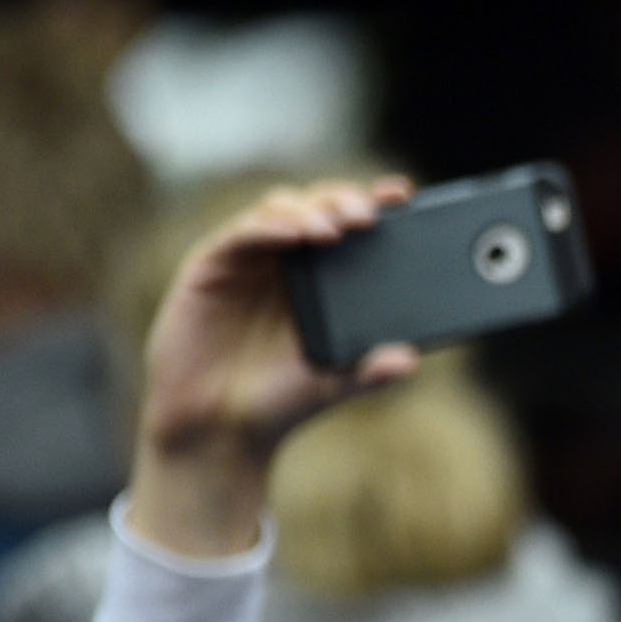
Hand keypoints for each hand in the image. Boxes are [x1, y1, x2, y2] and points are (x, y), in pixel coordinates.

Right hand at [133, 180, 421, 559]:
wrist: (216, 426)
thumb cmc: (277, 400)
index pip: (351, 226)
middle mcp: (288, 260)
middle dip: (344, 201)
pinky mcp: (211, 266)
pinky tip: (292, 234)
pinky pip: (240, 234)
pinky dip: (268, 228)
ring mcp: (249, 259)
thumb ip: (371, 371)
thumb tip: (410, 359)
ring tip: (333, 230)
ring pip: (280, 209)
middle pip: (318, 206)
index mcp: (324, 279)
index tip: (402, 195)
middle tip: (367, 216)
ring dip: (310, 211)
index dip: (375, 202)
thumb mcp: (333, 385)